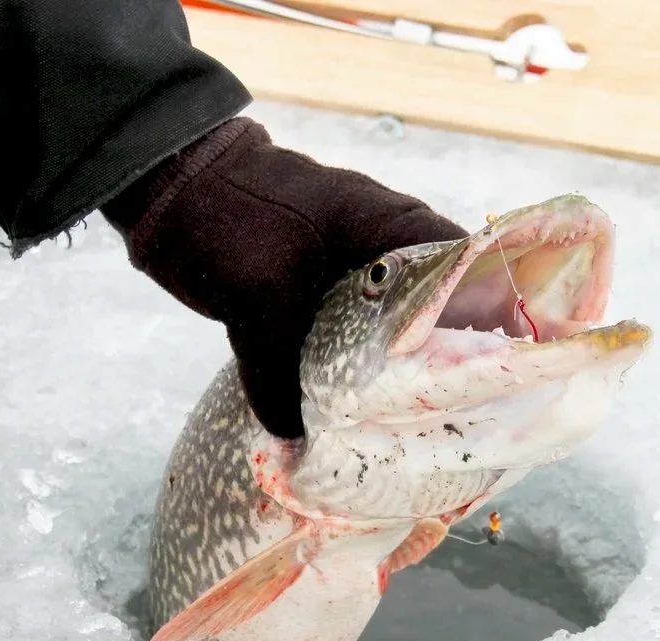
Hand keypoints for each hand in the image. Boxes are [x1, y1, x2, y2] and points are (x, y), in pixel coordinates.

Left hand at [101, 117, 467, 438]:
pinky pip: (359, 329)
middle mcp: (391, 246)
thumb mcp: (258, 296)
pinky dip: (360, 362)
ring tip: (411, 418)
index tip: (488, 377)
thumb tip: (293, 435)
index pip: (471, 274)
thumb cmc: (229, 217)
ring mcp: (361, 265)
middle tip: (451, 411)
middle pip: (441, 307)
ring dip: (399, 365)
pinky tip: (358, 404)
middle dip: (443, 358)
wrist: (170, 185)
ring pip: (399, 323)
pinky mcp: (329, 286)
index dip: (486, 325)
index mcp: (396, 227)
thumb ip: (278, 369)